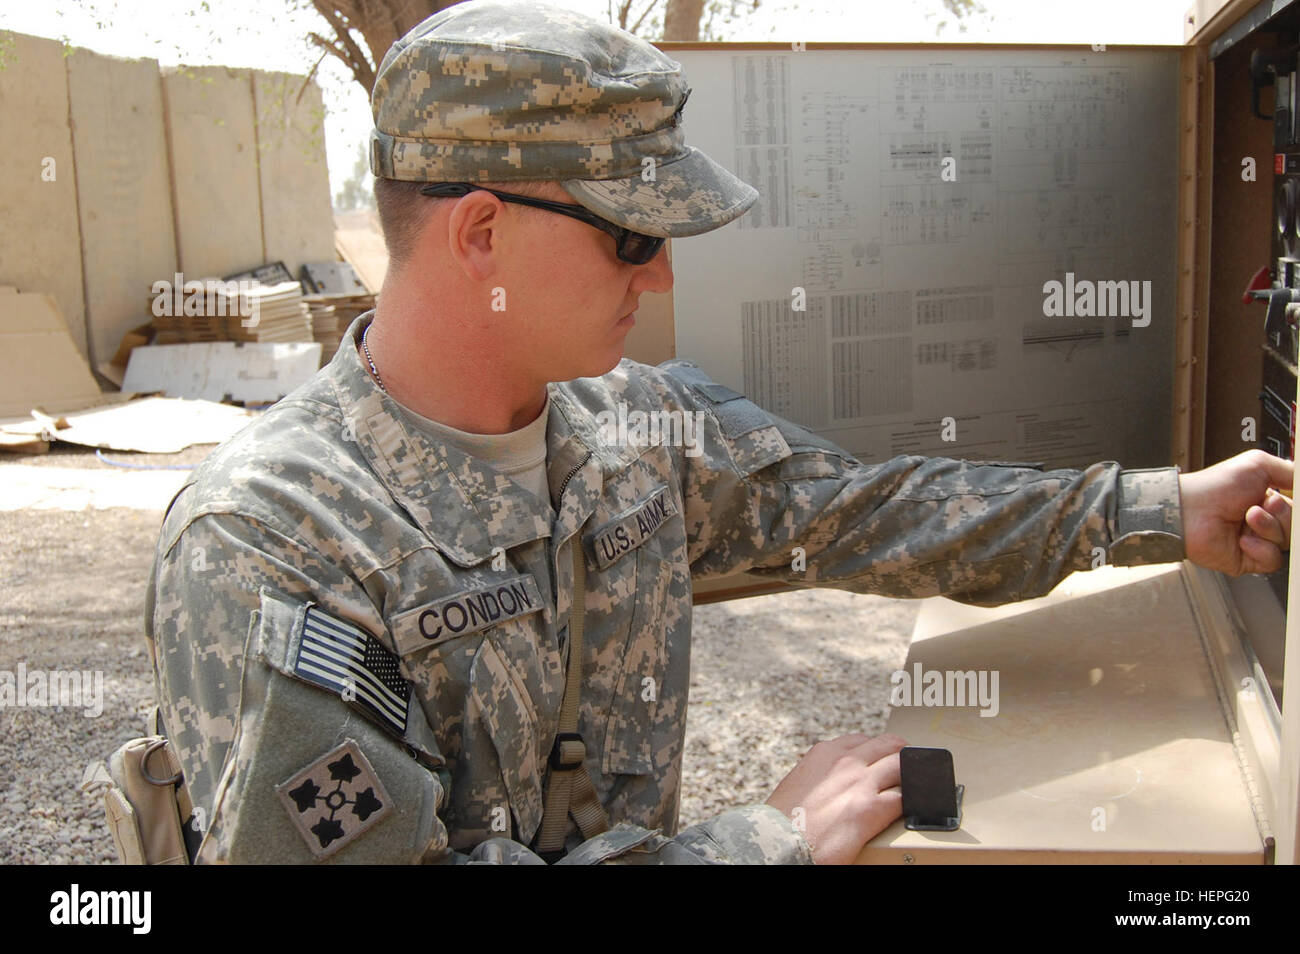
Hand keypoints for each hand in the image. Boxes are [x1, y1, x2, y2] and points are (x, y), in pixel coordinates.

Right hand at [765, 733, 904, 864]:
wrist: (777, 840)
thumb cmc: (782, 819)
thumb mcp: (798, 782)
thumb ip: (820, 775)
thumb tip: (831, 784)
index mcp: (824, 752)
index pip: (862, 740)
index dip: (875, 751)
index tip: (880, 759)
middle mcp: (845, 761)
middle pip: (889, 745)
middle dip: (900, 755)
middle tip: (907, 768)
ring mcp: (861, 782)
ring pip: (902, 765)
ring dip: (910, 776)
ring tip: (916, 786)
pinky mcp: (872, 809)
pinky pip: (906, 797)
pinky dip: (913, 802)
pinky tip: (912, 809)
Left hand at [1179, 450, 1292, 575]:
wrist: (1188, 510)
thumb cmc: (1214, 486)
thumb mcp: (1257, 465)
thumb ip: (1289, 471)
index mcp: (1267, 499)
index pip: (1295, 506)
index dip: (1294, 504)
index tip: (1292, 496)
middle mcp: (1263, 520)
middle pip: (1295, 525)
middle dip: (1285, 514)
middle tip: (1266, 504)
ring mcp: (1255, 540)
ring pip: (1286, 542)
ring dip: (1270, 528)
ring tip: (1249, 517)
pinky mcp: (1247, 560)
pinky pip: (1272, 560)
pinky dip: (1261, 549)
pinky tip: (1243, 539)